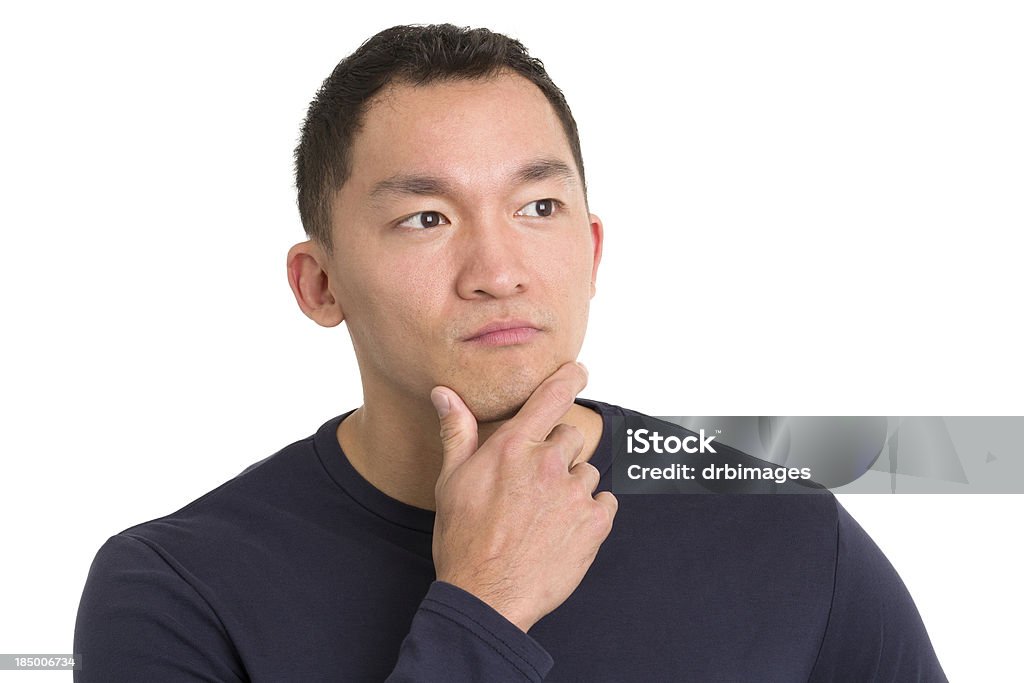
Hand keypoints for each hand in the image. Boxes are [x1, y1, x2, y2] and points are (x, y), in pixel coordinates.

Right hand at [430, 362, 617, 632]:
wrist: (486, 597)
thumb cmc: (464, 540)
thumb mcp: (451, 482)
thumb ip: (457, 432)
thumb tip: (444, 394)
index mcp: (514, 447)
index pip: (551, 396)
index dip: (569, 377)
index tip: (578, 370)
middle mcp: (548, 463)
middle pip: (570, 437)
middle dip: (557, 453)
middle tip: (534, 484)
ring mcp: (575, 493)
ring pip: (587, 472)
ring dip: (572, 485)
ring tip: (545, 514)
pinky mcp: (595, 523)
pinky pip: (605, 502)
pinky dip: (591, 512)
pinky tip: (564, 530)